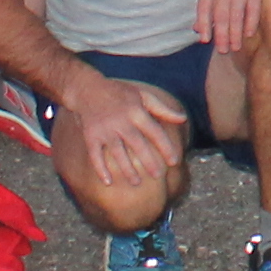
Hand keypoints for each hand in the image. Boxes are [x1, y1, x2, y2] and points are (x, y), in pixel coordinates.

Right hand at [57, 68, 188, 190]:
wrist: (87, 89)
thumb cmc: (119, 93)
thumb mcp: (142, 96)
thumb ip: (162, 109)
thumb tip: (184, 119)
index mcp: (136, 111)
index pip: (155, 132)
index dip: (166, 147)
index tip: (174, 161)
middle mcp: (121, 121)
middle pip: (138, 145)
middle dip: (149, 162)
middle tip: (158, 175)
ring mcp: (105, 129)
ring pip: (118, 153)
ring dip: (127, 169)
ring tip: (137, 182)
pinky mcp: (90, 136)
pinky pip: (95, 155)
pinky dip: (100, 169)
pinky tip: (108, 181)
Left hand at [193, 0, 270, 50]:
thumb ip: (208, 3)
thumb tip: (196, 29)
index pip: (204, 6)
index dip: (204, 24)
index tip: (205, 41)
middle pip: (221, 14)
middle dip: (221, 35)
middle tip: (223, 50)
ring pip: (236, 14)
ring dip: (235, 33)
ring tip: (235, 47)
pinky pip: (253, 8)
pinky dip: (250, 23)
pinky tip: (249, 33)